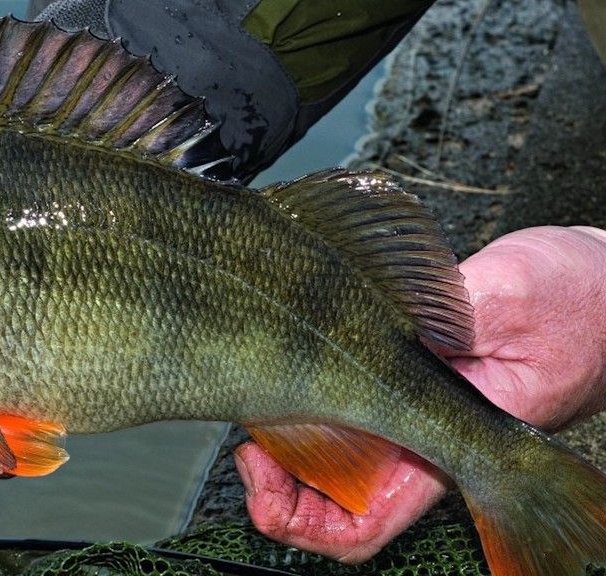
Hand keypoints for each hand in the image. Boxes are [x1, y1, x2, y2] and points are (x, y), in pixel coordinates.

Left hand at [235, 225, 605, 561]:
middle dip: (274, 486)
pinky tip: (280, 353)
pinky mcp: (394, 368)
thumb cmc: (574, 300)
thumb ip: (446, 312)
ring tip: (252, 394)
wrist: (602, 285)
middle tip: (246, 439)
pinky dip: (297, 389)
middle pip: (326, 498)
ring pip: (324, 453)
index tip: (262, 483)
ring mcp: (403, 407)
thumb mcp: (509, 296)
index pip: (361, 522)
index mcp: (443, 443)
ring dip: (278, 436)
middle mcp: (415, 435)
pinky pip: (334, 399)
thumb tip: (374, 325)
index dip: (301, 523)